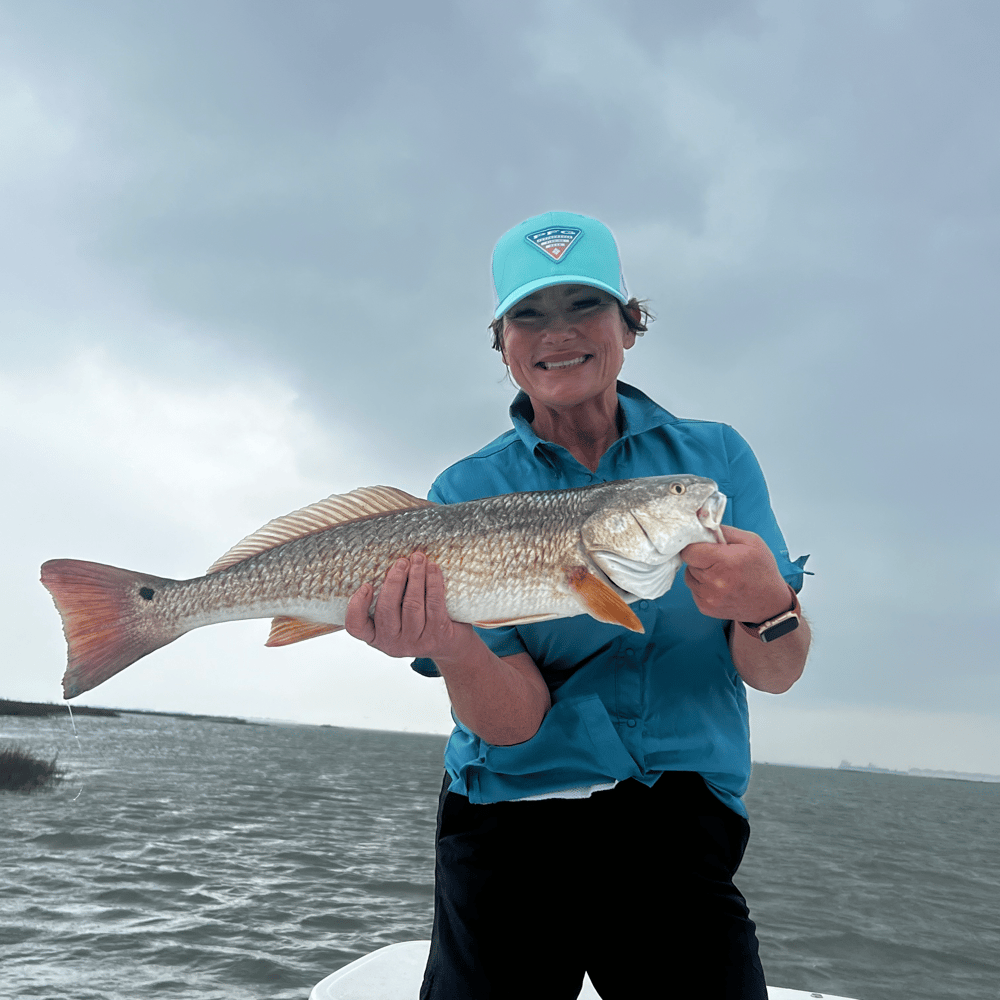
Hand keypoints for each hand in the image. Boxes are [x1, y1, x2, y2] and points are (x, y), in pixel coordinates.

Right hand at [344, 551, 473, 658]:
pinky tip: (432, 568)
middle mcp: (393, 643)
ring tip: (418, 559)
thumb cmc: (418, 623)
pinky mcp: (437, 635)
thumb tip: (389, 566)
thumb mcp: (396, 619)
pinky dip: (433, 582)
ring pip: (412, 604)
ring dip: (416, 576)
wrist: (450, 645)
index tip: (366, 585)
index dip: (357, 606)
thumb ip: (388, 600)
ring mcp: (415, 642)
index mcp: (376, 636)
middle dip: (395, 580)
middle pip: (387, 609)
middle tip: (401, 562)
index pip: (356, 626)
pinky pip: (434, 603)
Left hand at [680, 525, 791, 623]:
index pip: (689, 550)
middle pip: (689, 562)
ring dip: (700, 571)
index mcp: (725, 562)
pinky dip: (702, 585)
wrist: (770, 603)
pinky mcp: (705, 607)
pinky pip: (693, 589)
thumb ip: (723, 530)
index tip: (704, 545)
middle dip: (700, 557)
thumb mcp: (751, 541)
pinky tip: (719, 584)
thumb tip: (701, 522)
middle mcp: (714, 582)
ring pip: (689, 576)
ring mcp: (708, 597)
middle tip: (718, 559)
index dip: (695, 545)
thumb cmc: (762, 570)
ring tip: (720, 572)